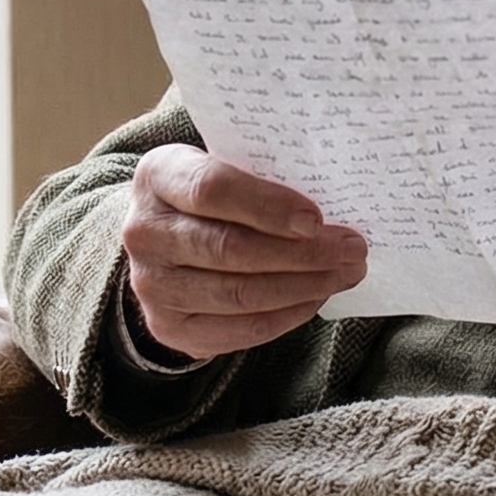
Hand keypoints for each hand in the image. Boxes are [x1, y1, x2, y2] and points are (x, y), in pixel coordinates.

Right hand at [119, 144, 367, 359]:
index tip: (317, 219)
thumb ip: (264, 175)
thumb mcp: (225, 164)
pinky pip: (238, 330)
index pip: (212, 190)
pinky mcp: (167, 327)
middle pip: (230, 249)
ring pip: (239, 293)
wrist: (164, 236)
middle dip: (302, 253)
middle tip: (352, 249)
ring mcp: (151, 285)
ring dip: (303, 286)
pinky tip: (315, 298)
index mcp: (157, 176)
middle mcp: (144, 232)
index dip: (268, 206)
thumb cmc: (212, 195)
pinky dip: (286, 317)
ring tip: (344, 274)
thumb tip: (336, 202)